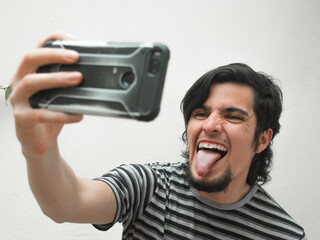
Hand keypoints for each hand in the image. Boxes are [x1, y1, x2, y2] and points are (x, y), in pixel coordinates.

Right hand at [10, 33, 82, 158]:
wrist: (39, 140)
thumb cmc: (50, 112)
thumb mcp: (60, 93)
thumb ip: (69, 81)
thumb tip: (95, 73)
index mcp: (29, 71)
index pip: (38, 47)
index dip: (54, 40)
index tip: (74, 40)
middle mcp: (19, 81)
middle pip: (30, 58)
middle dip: (53, 54)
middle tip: (76, 57)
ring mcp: (18, 99)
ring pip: (31, 82)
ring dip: (56, 78)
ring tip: (78, 79)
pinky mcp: (22, 118)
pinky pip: (41, 114)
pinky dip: (61, 114)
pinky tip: (78, 114)